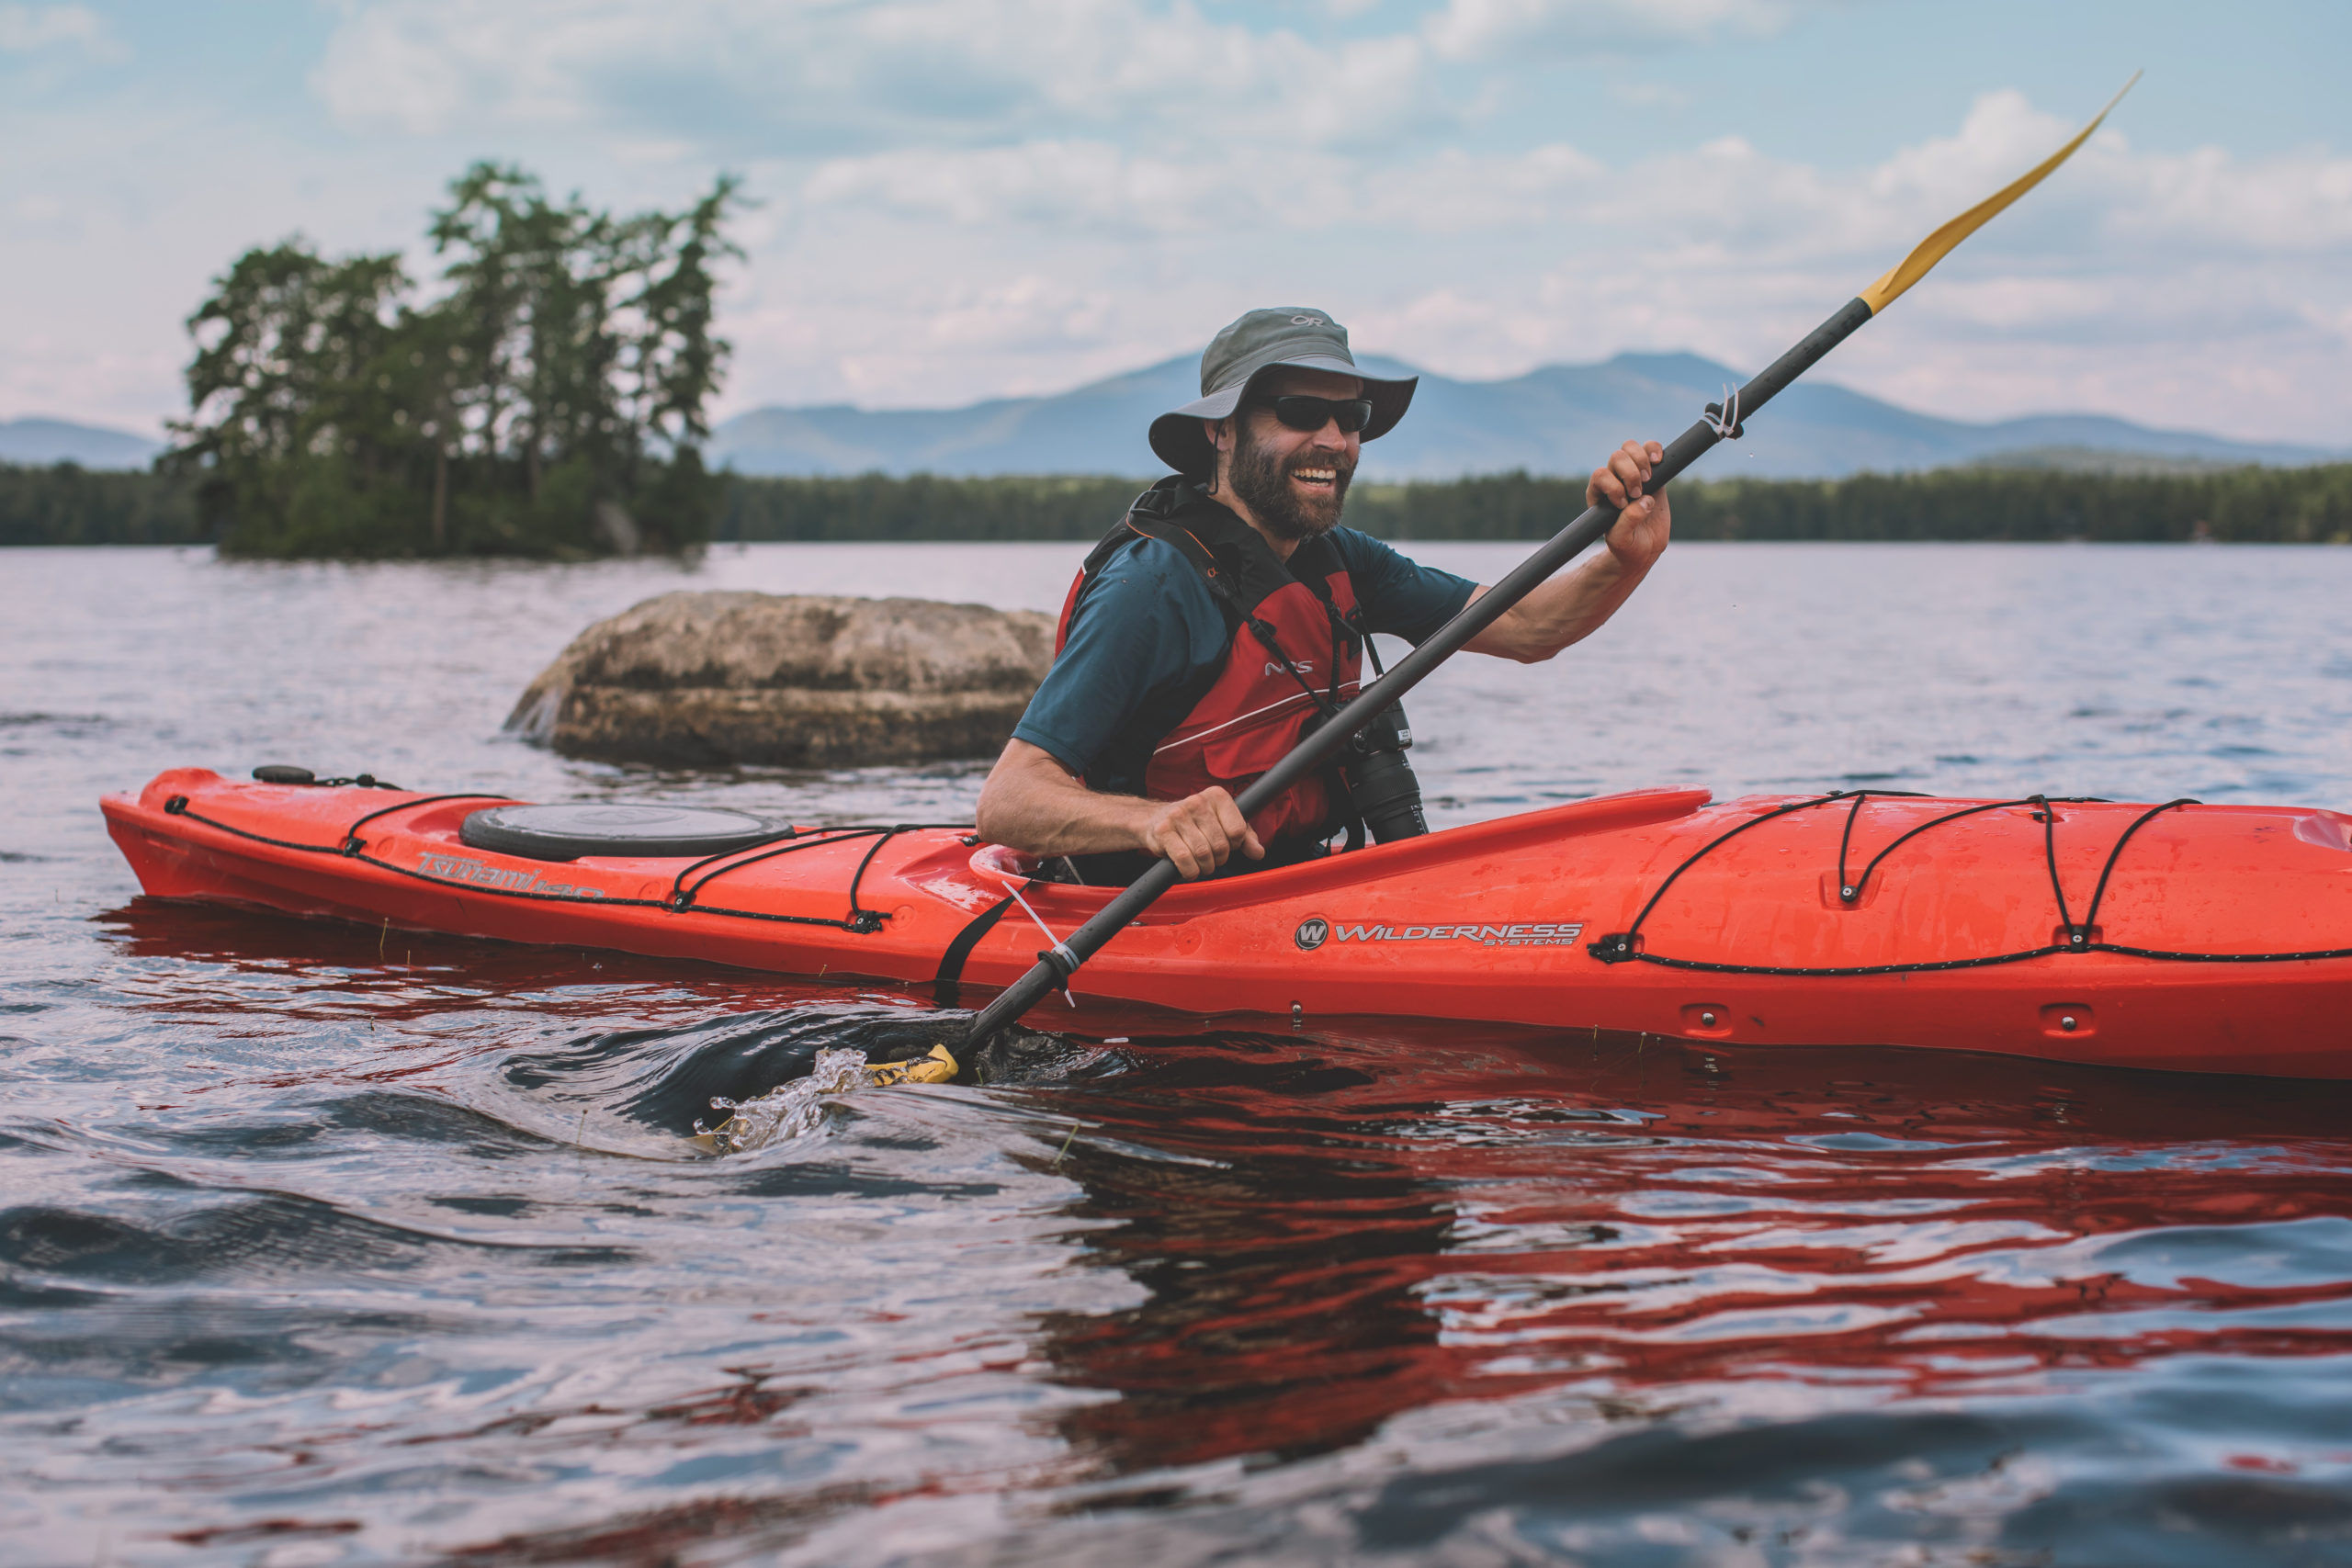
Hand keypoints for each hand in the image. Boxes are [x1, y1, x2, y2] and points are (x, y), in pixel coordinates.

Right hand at [1141, 787, 1263, 879]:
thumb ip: (1245, 837)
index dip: (1235, 844)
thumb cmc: (1197, 824)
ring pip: (1203, 854)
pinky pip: (1185, 859)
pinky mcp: (1163, 831)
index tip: (1226, 843)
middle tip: (1212, 857)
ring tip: (1201, 863)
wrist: (1156, 820)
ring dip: (1205, 867)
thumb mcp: (1224, 825)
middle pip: (1221, 845)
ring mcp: (1178, 815)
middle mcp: (1197, 801)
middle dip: (1219, 859)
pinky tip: (1189, 868)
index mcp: (1217, 796)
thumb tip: (1258, 853)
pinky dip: (1190, 871)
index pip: (1238, 830)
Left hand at [1587, 438, 1670, 572]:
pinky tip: (1658, 461)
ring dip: (1641, 459)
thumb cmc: (1628, 546)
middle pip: (1617, 457)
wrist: (1645, 548)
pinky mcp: (1653, 473)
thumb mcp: (1622, 540)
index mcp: (1599, 494)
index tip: (1623, 504)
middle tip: (1638, 493)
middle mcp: (1613, 479)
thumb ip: (1628, 522)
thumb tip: (1643, 501)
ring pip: (1630, 447)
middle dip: (1630, 473)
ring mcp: (1632, 474)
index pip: (1600, 475)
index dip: (1613, 486)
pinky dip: (1655, 449)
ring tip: (1648, 479)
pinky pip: (1650, 448)